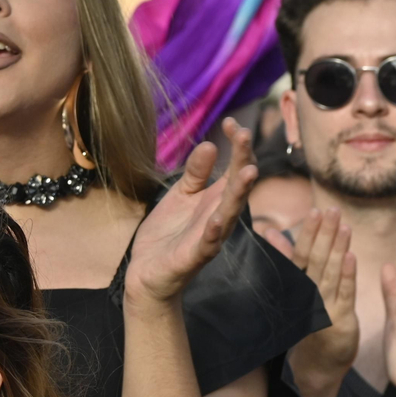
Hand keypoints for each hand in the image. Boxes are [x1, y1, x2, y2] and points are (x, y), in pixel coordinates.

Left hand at [126, 119, 256, 303]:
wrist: (147, 274)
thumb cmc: (168, 235)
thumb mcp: (180, 196)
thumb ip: (195, 173)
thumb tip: (211, 144)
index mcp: (216, 200)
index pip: (235, 169)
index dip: (236, 146)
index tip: (230, 122)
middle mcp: (220, 216)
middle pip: (237, 185)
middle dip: (243, 160)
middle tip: (243, 134)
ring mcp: (210, 237)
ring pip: (229, 212)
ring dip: (239, 193)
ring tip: (248, 171)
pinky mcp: (194, 256)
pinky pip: (207, 244)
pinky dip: (214, 232)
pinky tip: (217, 219)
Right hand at [288, 207, 358, 383]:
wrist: (317, 366)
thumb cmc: (306, 323)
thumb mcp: (296, 289)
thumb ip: (288, 259)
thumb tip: (271, 232)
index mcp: (297, 286)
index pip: (302, 255)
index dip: (309, 233)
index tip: (316, 211)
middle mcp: (308, 295)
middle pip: (315, 260)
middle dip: (324, 234)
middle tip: (331, 210)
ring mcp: (324, 308)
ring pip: (330, 273)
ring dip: (337, 248)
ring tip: (344, 225)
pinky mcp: (341, 320)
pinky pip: (344, 294)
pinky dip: (348, 275)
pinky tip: (351, 256)